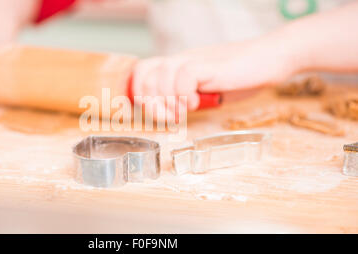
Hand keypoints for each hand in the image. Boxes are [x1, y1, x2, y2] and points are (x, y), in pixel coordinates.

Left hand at [133, 39, 296, 120]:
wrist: (270, 59)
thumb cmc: (241, 77)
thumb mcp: (207, 90)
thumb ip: (188, 97)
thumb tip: (171, 113)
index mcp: (179, 65)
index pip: (143, 71)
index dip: (141, 93)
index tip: (157, 113)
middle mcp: (182, 59)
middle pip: (146, 76)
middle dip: (153, 104)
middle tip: (172, 118)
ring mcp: (195, 60)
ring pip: (162, 74)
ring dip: (168, 101)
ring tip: (184, 113)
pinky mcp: (210, 65)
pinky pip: (185, 75)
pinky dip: (185, 94)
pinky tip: (196, 103)